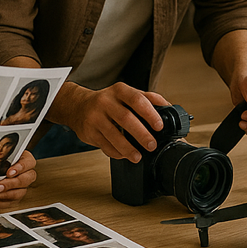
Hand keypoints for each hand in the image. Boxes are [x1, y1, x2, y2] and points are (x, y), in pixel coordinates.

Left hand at [0, 150, 36, 207]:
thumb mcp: (0, 152)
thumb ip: (1, 153)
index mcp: (26, 161)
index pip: (28, 163)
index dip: (20, 168)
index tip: (9, 172)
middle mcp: (26, 175)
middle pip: (24, 181)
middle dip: (9, 185)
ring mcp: (21, 188)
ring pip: (17, 194)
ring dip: (1, 195)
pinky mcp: (13, 199)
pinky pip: (7, 203)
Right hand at [52, 82, 170, 160]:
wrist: (78, 106)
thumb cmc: (108, 102)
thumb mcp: (126, 94)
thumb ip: (147, 98)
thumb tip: (168, 107)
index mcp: (119, 90)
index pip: (137, 99)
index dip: (150, 113)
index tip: (159, 126)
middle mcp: (105, 102)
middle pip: (126, 118)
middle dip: (141, 134)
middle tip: (152, 145)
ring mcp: (95, 117)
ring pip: (113, 135)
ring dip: (128, 148)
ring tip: (138, 156)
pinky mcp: (89, 132)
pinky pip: (104, 145)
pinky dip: (116, 152)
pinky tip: (124, 155)